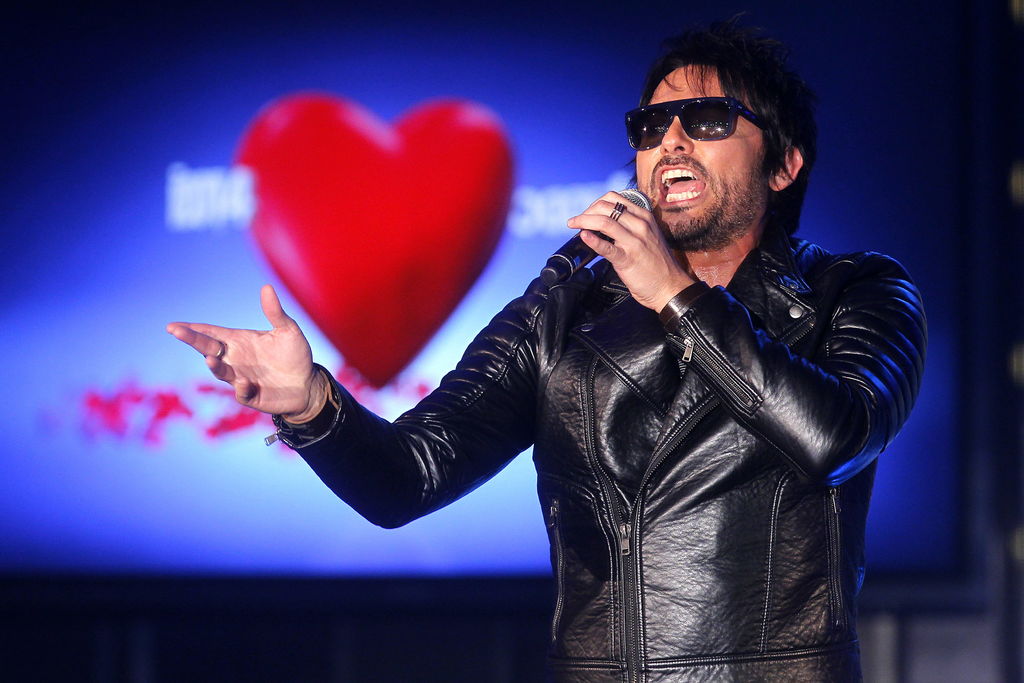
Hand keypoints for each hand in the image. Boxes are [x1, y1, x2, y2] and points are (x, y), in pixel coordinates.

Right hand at [166, 284, 326, 420]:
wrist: (309, 385)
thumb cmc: (295, 355)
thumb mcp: (288, 331)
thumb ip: (275, 313)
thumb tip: (266, 287)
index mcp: (239, 341)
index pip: (211, 333)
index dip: (193, 329)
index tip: (173, 325)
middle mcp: (235, 359)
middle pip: (207, 349)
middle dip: (192, 340)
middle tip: (176, 331)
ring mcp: (241, 378)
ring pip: (220, 371)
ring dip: (215, 366)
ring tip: (210, 358)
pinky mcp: (251, 396)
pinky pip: (241, 393)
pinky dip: (241, 388)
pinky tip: (245, 382)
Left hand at [567, 192, 694, 311]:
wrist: (670, 287)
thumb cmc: (657, 264)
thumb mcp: (648, 235)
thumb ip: (631, 226)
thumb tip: (605, 222)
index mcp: (644, 216)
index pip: (615, 198)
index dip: (595, 202)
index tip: (587, 212)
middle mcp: (640, 225)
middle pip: (606, 207)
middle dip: (586, 211)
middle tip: (577, 220)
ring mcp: (634, 241)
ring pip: (604, 222)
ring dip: (583, 221)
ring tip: (573, 224)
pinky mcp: (627, 259)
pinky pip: (607, 247)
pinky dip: (593, 240)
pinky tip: (583, 236)